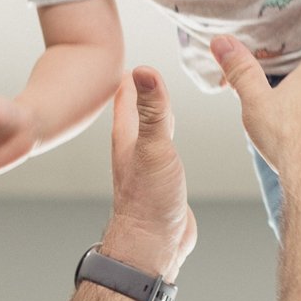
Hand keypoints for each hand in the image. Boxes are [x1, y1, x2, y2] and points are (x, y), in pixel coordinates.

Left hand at [102, 68, 196, 279]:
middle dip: (139, 89)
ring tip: (159, 99)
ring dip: (155, 114)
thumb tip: (145, 69)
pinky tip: (174, 144)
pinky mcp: (163, 184)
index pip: (127, 94)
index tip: (132, 52)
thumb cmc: (149, 201)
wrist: (153, 248)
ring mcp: (148, 167)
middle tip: (142, 69)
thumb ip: (153, 110)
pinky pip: (166, 152)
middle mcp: (135, 149)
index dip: (131, 73)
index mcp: (128, 136)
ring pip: (150, 131)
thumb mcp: (155, 147)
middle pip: (135, 110)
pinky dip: (170, 138)